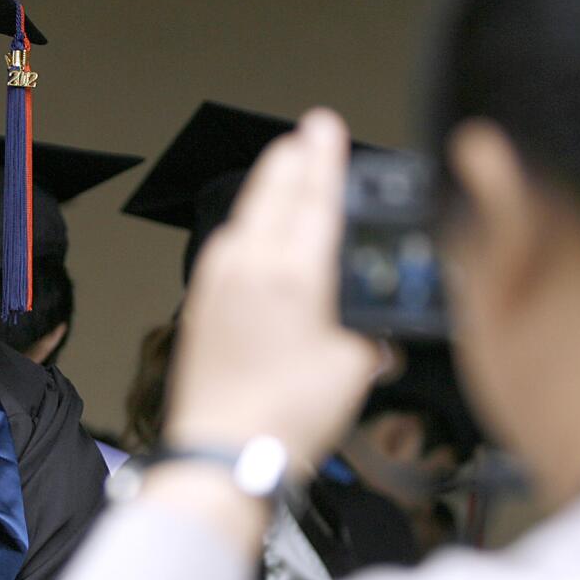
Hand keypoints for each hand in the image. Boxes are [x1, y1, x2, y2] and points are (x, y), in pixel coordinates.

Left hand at [164, 109, 381, 467]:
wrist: (221, 454)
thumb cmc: (283, 419)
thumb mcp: (352, 372)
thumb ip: (370, 342)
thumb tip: (379, 341)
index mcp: (293, 275)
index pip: (315, 199)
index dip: (325, 158)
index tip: (326, 125)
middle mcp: (248, 268)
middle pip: (272, 195)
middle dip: (292, 160)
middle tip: (306, 135)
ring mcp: (217, 284)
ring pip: (244, 217)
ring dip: (266, 189)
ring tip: (283, 171)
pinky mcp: (200, 306)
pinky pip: (225, 247)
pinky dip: (245, 226)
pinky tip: (250, 233)